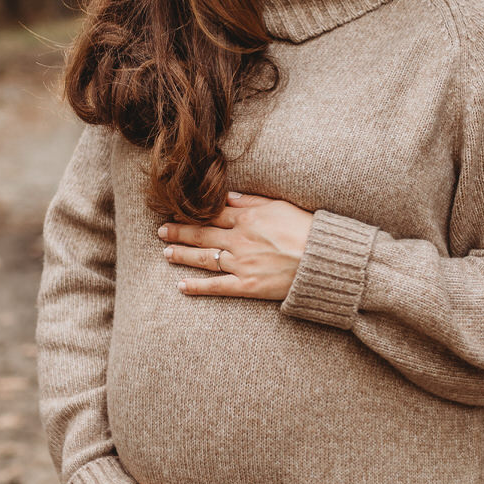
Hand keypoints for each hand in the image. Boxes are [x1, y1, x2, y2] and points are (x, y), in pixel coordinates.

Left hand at [160, 191, 314, 301]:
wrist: (322, 259)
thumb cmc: (306, 229)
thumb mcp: (279, 206)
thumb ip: (251, 201)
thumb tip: (228, 196)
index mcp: (247, 218)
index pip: (211, 214)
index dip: (191, 213)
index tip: (176, 211)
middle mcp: (239, 239)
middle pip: (202, 234)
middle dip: (179, 231)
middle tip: (161, 230)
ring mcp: (241, 263)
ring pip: (204, 258)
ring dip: (183, 254)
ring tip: (166, 253)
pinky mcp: (247, 285)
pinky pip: (217, 286)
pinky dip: (197, 287)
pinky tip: (181, 286)